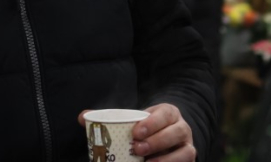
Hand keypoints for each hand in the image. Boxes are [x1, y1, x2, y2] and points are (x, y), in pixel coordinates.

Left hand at [80, 104, 194, 160]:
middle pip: (176, 132)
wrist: (166, 139)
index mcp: (168, 113)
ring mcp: (187, 147)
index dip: (152, 123)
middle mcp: (182, 128)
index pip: (164, 114)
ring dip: (166, 160)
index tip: (135, 132)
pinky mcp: (188, 160)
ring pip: (185, 152)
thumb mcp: (133, 120)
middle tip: (136, 149)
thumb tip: (82, 117)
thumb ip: (110, 118)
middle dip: (157, 141)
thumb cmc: (146, 129)